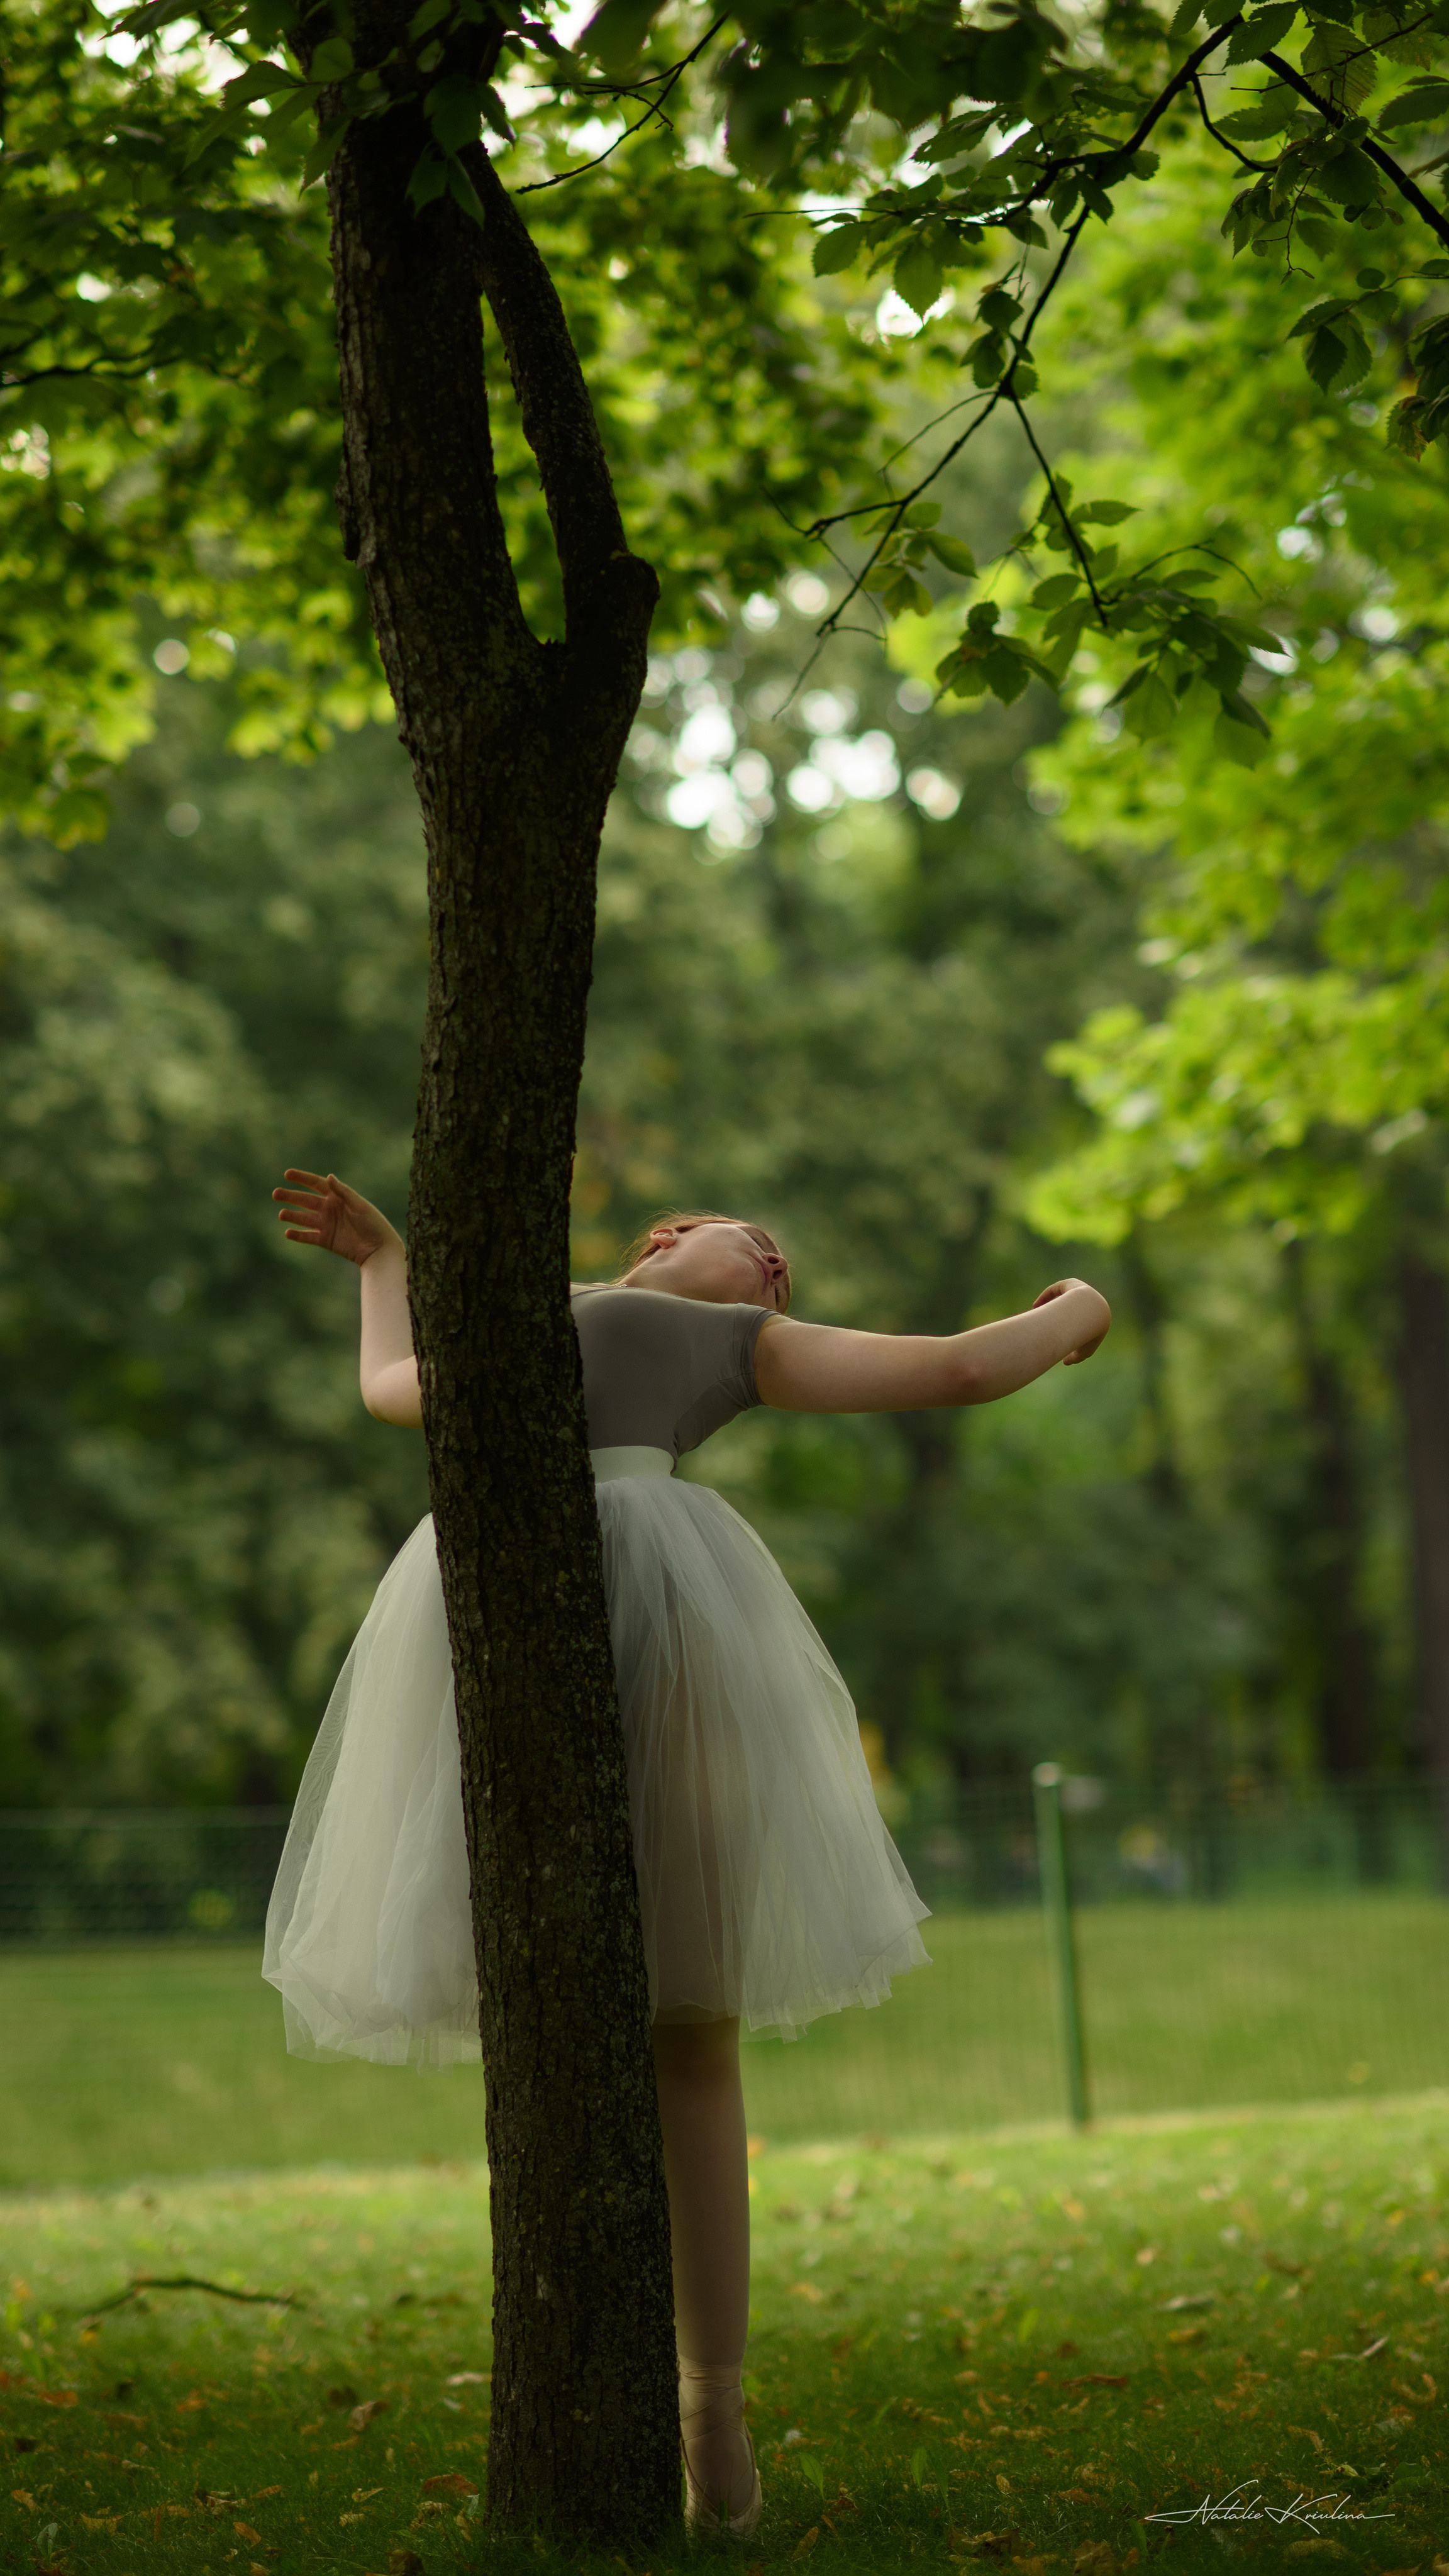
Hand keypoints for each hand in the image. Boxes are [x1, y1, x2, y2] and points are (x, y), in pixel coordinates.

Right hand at [273, 1168, 400, 1268]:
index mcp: (338, 1197)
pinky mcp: (326, 1240)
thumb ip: (342, 1192)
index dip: (302, 1178)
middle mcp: (329, 1209)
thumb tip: (329, 1176)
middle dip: (290, 1196)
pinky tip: (288, 1233)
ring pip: (304, 1218)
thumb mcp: (358, 1205)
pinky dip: (298, 1235)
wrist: (378, 1249)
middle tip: (275, 1193)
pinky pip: (308, 1236)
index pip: (316, 1184)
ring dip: (292, 1215)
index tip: (287, 1174)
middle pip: (305, 1200)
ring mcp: (326, 1225)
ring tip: (281, 1214)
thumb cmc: (373, 1223)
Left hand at [1032, 1277, 1110, 1365]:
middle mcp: (1088, 1301)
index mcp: (1094, 1315)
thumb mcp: (1084, 1351)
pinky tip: (1036, 1306)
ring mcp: (1080, 1290)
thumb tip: (1066, 1362)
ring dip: (1051, 1305)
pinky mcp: (1071, 1283)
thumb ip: (1075, 1357)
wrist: (1092, 1314)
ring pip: (1063, 1297)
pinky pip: (1056, 1289)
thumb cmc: (1089, 1334)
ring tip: (1038, 1314)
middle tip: (1045, 1324)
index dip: (1068, 1328)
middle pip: (1070, 1307)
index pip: (1081, 1321)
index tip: (1055, 1336)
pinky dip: (1046, 1296)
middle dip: (1058, 1315)